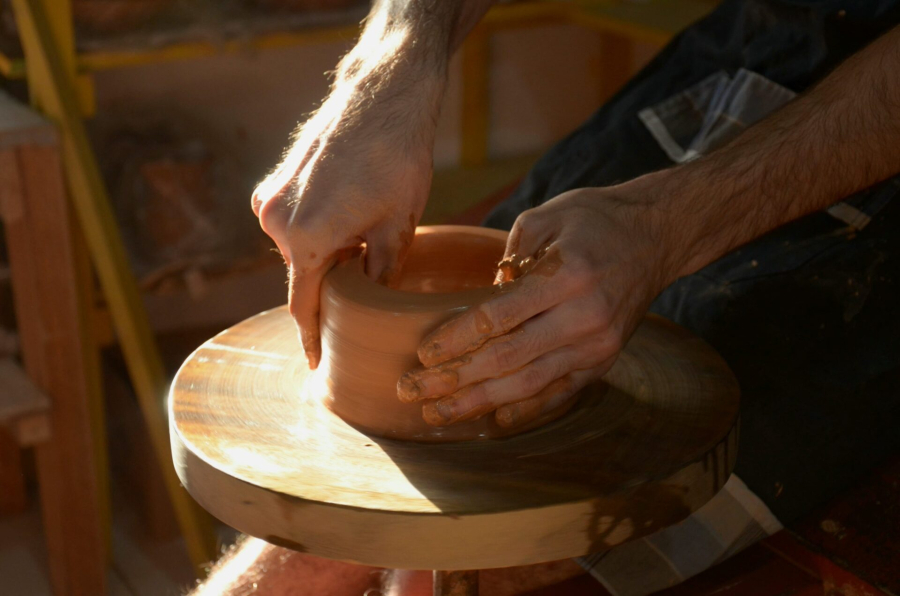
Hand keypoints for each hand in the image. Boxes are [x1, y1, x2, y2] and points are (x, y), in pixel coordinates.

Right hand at [252, 71, 442, 368]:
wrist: (384, 96)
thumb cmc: (396, 161)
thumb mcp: (397, 228)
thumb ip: (379, 275)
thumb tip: (374, 306)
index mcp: (304, 240)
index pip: (303, 305)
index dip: (311, 338)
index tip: (314, 366)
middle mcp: (276, 220)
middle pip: (304, 272)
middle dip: (332, 283)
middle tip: (368, 286)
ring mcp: (272, 195)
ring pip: (301, 245)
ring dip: (328, 252)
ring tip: (367, 238)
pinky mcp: (278, 178)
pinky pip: (296, 219)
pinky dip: (320, 228)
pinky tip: (353, 213)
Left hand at [397, 182, 676, 428]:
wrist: (658, 237)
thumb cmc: (595, 220)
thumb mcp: (547, 216)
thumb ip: (508, 256)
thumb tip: (480, 301)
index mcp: (567, 276)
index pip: (498, 317)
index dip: (456, 339)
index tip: (423, 354)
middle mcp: (584, 317)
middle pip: (507, 359)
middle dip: (454, 379)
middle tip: (412, 391)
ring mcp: (597, 345)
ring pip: (529, 384)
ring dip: (480, 403)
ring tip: (439, 413)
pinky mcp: (605, 361)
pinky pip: (560, 393)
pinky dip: (526, 410)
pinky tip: (494, 421)